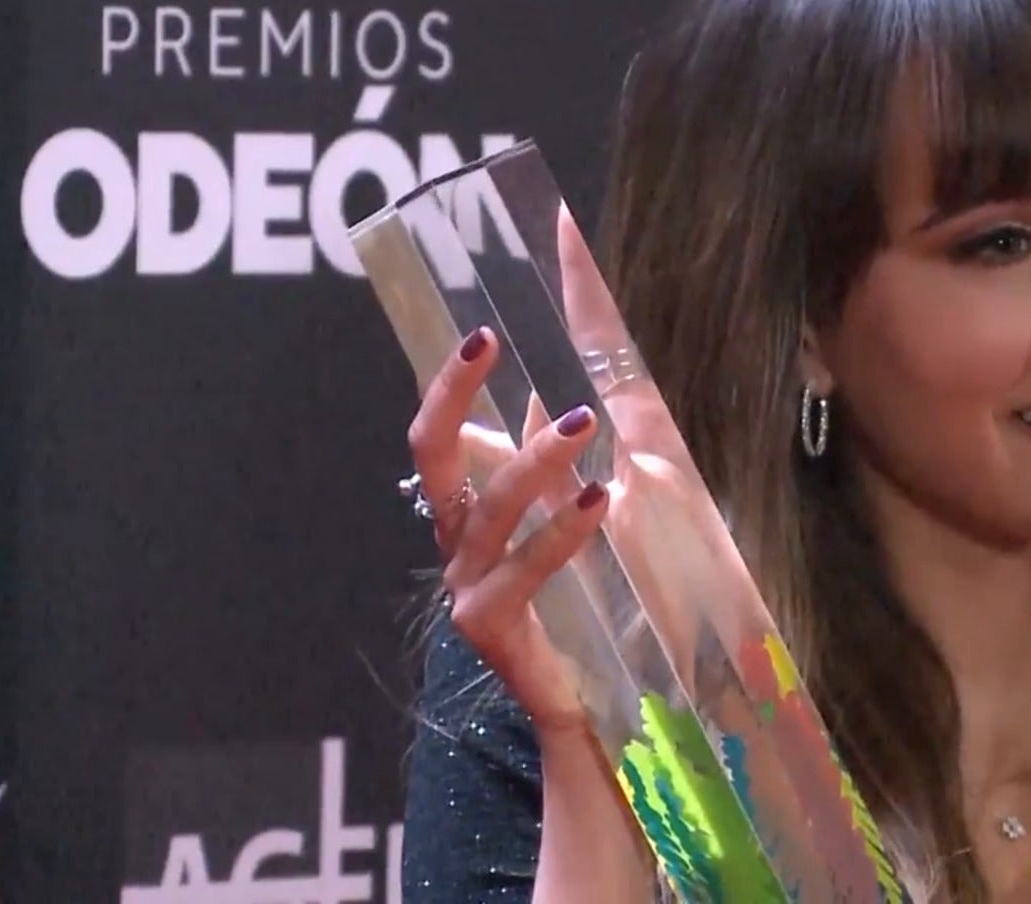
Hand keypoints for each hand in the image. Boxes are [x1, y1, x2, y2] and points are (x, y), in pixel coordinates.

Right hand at [405, 325, 608, 737]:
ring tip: (583, 422)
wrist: (592, 702)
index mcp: (470, 510)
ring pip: (489, 506)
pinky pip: (523, 567)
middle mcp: (457, 541)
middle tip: (487, 341)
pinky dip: (561, 530)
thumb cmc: (587, 606)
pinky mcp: (488, 626)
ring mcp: (466, 585)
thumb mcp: (573, 514)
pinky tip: (598, 500)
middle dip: (453, 393)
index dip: (455, 379)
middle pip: (432, 454)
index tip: (485, 327)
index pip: (445, 431)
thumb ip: (555, 460)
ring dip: (536, 458)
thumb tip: (551, 389)